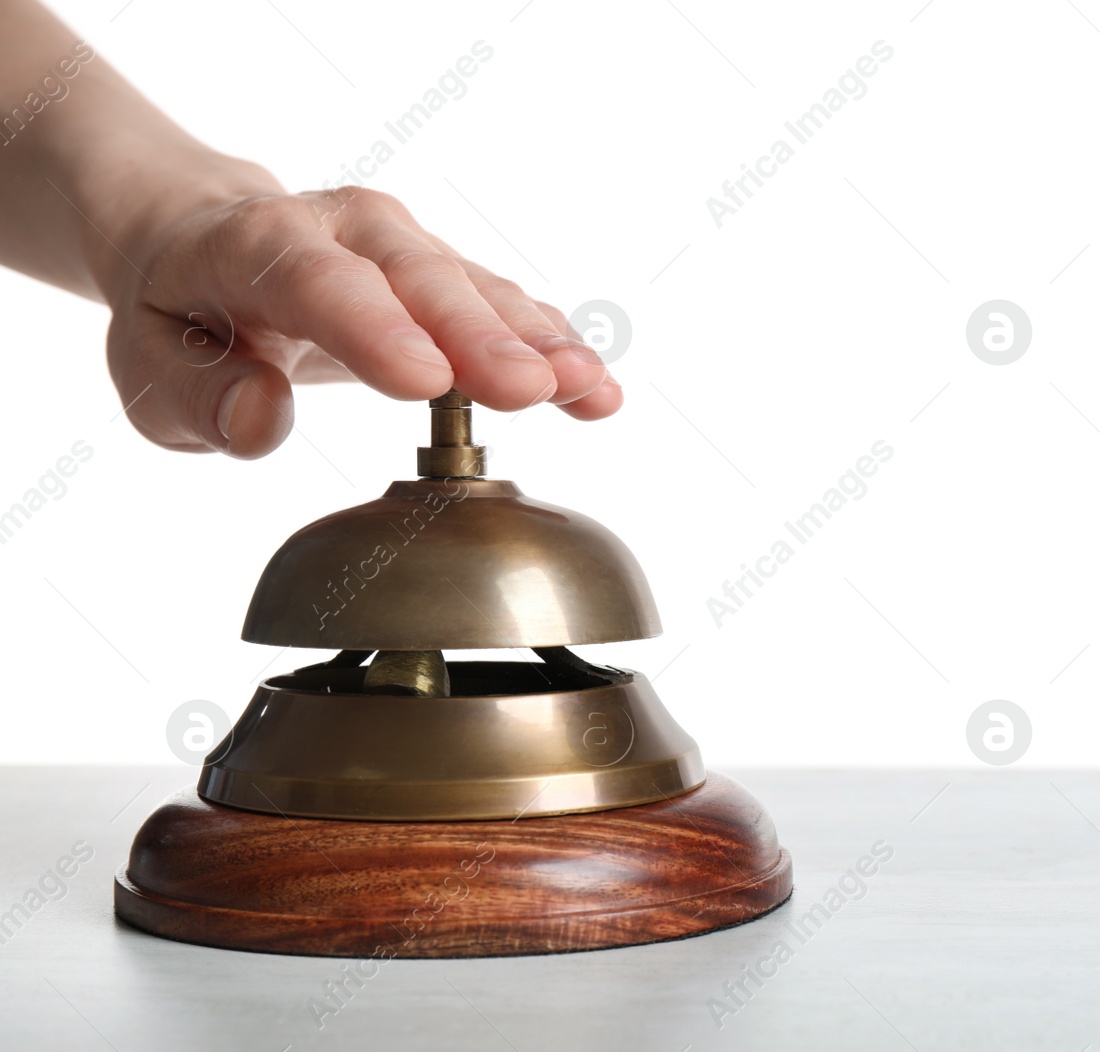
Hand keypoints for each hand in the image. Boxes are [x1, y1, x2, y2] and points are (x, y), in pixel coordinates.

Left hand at [102, 184, 619, 458]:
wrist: (206, 238)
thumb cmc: (184, 312)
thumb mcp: (150, 368)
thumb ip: (200, 397)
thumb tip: (263, 419)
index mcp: (257, 243)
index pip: (318, 282)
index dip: (373, 329)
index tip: (426, 380)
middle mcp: (345, 230)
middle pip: (419, 278)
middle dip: (480, 335)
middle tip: (532, 389)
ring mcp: (407, 248)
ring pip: (477, 289)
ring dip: (539, 342)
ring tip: (590, 390)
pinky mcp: (448, 276)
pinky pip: (506, 308)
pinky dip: (552, 347)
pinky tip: (596, 387)